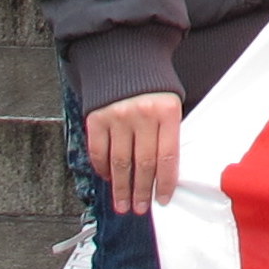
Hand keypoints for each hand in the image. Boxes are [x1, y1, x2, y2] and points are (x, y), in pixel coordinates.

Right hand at [88, 92, 182, 214]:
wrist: (126, 60)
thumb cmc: (154, 88)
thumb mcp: (171, 105)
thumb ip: (168, 134)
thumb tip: (165, 173)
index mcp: (167, 112)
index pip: (167, 156)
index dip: (166, 182)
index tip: (164, 200)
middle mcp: (141, 115)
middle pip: (143, 163)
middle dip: (142, 191)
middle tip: (141, 209)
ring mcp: (117, 117)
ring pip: (119, 162)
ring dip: (121, 187)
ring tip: (123, 204)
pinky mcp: (96, 118)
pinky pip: (99, 151)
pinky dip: (103, 169)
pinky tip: (108, 180)